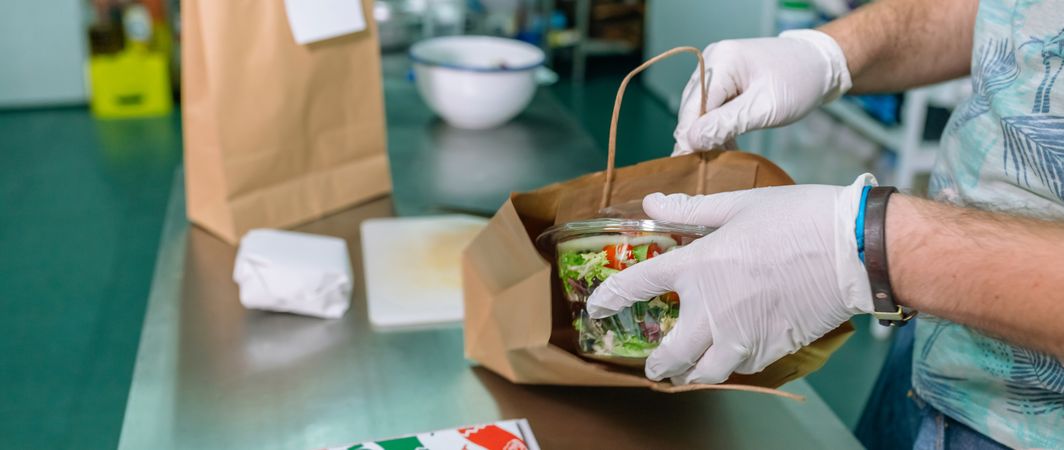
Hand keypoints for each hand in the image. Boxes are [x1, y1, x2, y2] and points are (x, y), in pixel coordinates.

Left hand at [586, 175, 874, 383]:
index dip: (610, 298)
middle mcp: (711, 309)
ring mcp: (742, 335)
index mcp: (697, 267)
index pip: (637, 286)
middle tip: (652, 366)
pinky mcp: (771, 348)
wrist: (853, 249)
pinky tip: (728, 359)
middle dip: (657, 363)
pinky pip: (740, 369)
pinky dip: (728, 368)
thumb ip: (690, 210)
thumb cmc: (796, 219)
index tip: (597, 309)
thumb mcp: (737, 206)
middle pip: (670, 352)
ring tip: (686, 372)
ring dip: (690, 373)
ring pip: (704, 372)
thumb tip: (652, 201)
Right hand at [673, 30, 851, 154]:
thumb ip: (727, 124)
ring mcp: (717, 67)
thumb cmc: (799, 82)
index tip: (690, 166)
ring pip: (700, 108)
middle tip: (704, 168)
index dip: (690, 136)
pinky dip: (717, 126)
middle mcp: (712, 60)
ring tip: (718, 158)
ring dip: (708, 133)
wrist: (821, 64)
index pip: (693, 106)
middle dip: (698, 136)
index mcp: (721, 61)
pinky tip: (726, 144)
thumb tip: (691, 140)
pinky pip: (712, 105)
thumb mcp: (765, 108)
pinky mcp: (725, 77)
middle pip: (692, 107)